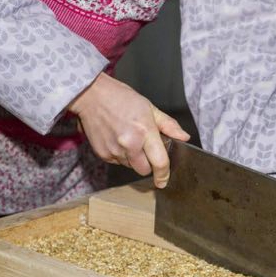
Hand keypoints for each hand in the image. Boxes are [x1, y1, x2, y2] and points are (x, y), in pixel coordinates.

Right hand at [68, 72, 189, 187]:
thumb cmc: (120, 98)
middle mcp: (130, 144)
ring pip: (130, 166)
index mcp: (145, 132)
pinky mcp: (102, 153)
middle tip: (144, 147)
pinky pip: (117, 162)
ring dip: (133, 159)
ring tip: (128, 138)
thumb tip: (184, 137)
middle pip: (144, 170)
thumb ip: (168, 125)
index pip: (159, 162)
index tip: (164, 181)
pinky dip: (119, 155)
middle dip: (147, 163)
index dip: (164, 175)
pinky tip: (116, 139)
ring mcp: (114, 150)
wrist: (91, 95)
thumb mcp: (149, 108)